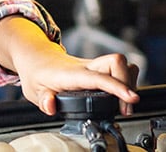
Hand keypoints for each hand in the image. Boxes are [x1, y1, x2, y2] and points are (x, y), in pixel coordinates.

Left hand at [0, 17, 139, 115]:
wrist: (38, 59)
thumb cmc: (38, 74)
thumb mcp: (34, 91)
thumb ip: (44, 100)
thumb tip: (50, 106)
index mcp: (74, 73)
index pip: (100, 77)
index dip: (117, 87)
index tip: (130, 98)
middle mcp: (88, 67)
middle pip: (117, 62)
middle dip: (128, 83)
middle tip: (125, 107)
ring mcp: (95, 66)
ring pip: (122, 64)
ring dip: (129, 82)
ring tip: (126, 102)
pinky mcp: (99, 69)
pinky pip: (120, 69)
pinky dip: (126, 81)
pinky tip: (122, 95)